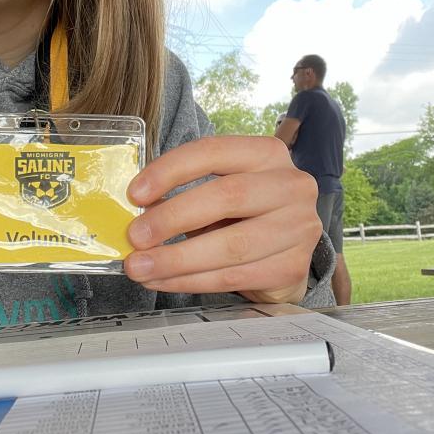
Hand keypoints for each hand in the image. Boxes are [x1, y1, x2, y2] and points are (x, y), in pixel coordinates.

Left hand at [123, 136, 321, 303]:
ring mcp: (299, 228)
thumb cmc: (244, 214)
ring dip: (177, 260)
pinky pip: (234, 278)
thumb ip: (186, 195)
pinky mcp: (292, 267)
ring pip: (231, 246)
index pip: (213, 152)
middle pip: (226, 197)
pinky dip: (191, 282)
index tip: (135, 194)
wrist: (287, 251)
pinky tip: (163, 281)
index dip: (171, 170)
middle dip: (173, 218)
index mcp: (267, 154)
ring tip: (140, 268)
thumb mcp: (221, 190)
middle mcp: (291, 185)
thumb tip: (138, 214)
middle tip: (135, 237)